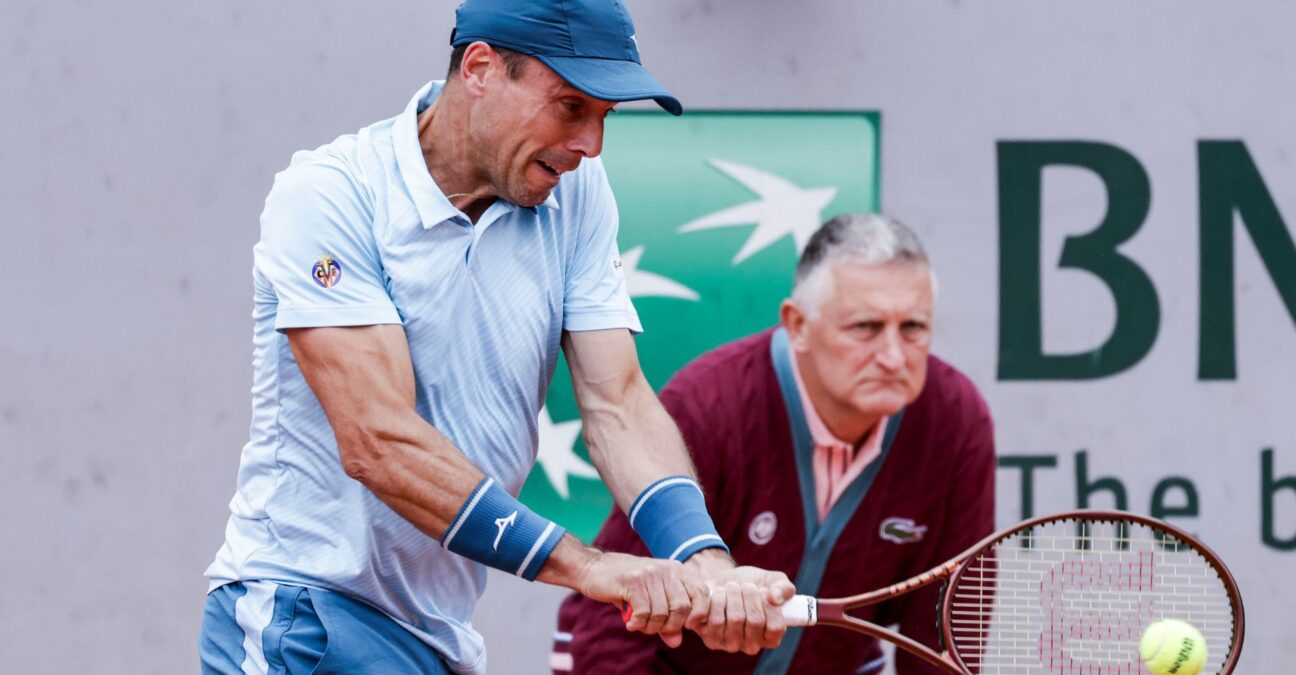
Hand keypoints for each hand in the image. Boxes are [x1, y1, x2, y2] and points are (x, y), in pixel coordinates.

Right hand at [577, 550, 709, 647]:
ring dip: (650, 626)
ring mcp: (650, 574)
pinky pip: (644, 612)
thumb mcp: (650, 602)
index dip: (699, 613)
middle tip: (654, 628)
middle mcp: (667, 569)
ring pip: (662, 613)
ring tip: (639, 624)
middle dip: (670, 626)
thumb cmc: (625, 586)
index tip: (686, 626)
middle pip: (682, 608)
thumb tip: (677, 642)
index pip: (702, 593)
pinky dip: (638, 624)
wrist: (594, 568)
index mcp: (677, 570)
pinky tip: (630, 623)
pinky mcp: (633, 581)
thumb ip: (666, 620)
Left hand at [684, 552, 795, 654]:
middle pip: (755, 620)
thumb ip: (784, 588)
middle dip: (749, 594)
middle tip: (744, 585)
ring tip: (730, 588)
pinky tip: (717, 594)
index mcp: (771, 637)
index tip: (763, 590)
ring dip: (732, 594)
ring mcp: (731, 644)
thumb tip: (775, 597)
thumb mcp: (772, 581)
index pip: (776, 627)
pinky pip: (714, 620)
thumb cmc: (750, 584)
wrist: (720, 583)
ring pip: (734, 619)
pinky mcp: (711, 639)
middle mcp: (752, 645)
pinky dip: (716, 599)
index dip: (769, 604)